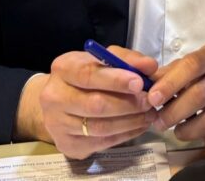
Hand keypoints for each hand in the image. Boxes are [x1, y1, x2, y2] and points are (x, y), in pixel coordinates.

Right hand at [15, 47, 159, 159]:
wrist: (57, 102)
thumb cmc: (85, 76)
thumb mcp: (101, 59)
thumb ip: (126, 59)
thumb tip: (149, 66)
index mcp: (63, 69)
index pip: (88, 75)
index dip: (116, 80)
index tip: (139, 83)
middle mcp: (54, 97)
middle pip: (95, 104)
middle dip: (128, 104)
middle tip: (149, 101)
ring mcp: (58, 125)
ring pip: (100, 127)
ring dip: (130, 121)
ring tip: (149, 114)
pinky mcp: (67, 145)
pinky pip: (101, 143)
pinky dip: (125, 135)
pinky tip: (138, 126)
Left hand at [149, 41, 204, 147]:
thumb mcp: (195, 67)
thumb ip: (171, 73)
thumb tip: (147, 83)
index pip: (192, 65)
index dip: (170, 83)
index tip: (153, 99)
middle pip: (200, 94)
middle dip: (174, 112)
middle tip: (159, 122)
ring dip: (187, 129)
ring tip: (177, 130)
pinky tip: (198, 133)